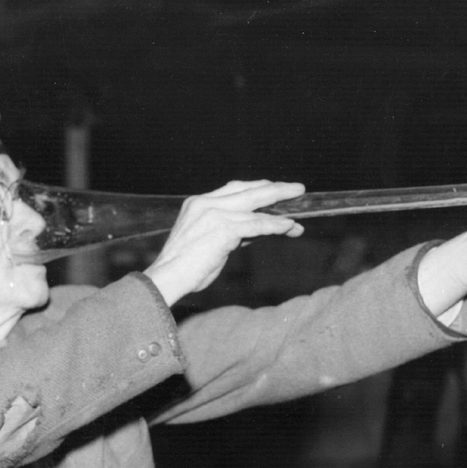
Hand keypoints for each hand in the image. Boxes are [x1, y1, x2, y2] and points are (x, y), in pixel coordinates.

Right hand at [145, 180, 305, 305]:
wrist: (166, 278)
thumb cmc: (184, 268)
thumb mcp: (206, 243)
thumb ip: (229, 232)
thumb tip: (255, 231)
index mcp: (198, 202)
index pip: (234, 189)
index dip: (258, 189)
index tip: (275, 190)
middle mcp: (206, 202)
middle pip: (249, 189)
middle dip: (276, 189)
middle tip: (298, 190)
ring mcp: (215, 213)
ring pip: (257, 205)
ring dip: (282, 210)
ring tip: (300, 215)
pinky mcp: (224, 228)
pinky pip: (257, 224)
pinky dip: (276, 226)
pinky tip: (289, 227)